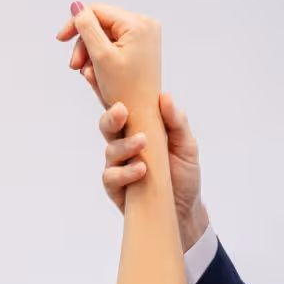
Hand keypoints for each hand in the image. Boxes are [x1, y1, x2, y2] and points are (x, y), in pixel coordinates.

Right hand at [56, 2, 160, 113]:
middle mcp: (146, 25)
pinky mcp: (142, 48)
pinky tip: (98, 72)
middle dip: (85, 44)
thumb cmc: (125, 91)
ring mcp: (146, 37)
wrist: (143, 116)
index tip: (60, 39)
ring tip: (88, 73)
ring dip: (91, 52)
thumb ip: (87, 27)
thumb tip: (76, 5)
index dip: (76, 23)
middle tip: (76, 66)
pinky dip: (102, 57)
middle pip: (101, 23)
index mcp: (138, 24)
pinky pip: (115, 44)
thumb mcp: (101, 56)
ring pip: (105, 35)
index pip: (97, 11)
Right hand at [99, 95, 208, 248]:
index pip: (119, 104)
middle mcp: (124, 143)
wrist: (185, 210)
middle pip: (108, 124)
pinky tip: (141, 170)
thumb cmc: (183, 173)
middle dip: (111, 116)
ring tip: (143, 142)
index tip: (97, 74)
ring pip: (111, 149)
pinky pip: (112, 176)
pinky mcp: (116, 187)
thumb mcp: (187, 145)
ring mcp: (118, 165)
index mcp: (138, 127)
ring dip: (126, 145)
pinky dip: (126, 172)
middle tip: (122, 110)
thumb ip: (176, 122)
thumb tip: (165, 96)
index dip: (104, 89)